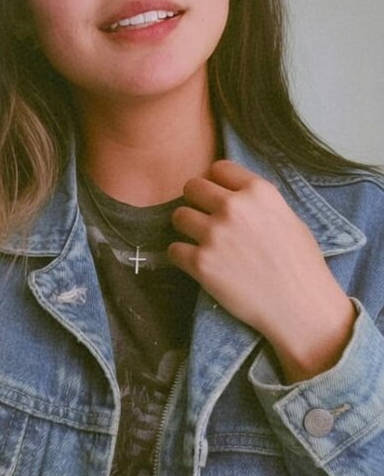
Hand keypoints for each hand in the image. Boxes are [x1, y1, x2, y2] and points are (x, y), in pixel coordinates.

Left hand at [168, 160, 355, 381]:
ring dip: (186, 228)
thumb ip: (258, 202)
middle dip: (196, 201)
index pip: (219, 168)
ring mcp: (214, 235)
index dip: (216, 182)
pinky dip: (181, 256)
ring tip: (200, 242)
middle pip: (192, 186)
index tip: (217, 197)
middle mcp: (234, 208)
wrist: (300, 307)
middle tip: (204, 219)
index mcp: (258, 192)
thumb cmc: (301, 265)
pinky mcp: (201, 263)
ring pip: (178, 216)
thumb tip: (233, 195)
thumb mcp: (288, 218)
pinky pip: (173, 250)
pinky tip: (197, 263)